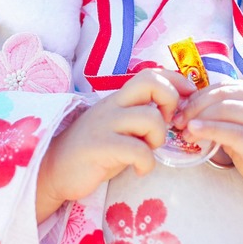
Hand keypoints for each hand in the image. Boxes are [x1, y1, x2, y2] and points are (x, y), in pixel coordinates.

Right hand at [36, 69, 194, 221]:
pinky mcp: (100, 146)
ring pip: (150, 118)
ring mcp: (105, 123)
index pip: (151, 73)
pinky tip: (138, 170)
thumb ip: (139, 117)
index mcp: (118, 98)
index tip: (187, 96)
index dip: (176, 80)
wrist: (55, 168)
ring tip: (147, 152)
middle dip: (170, 100)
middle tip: (166, 123)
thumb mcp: (118, 127)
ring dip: (158, 138)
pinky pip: (138, 150)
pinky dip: (146, 163)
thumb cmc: (93, 149)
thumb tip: (172, 113)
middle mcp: (112, 104)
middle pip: (150, 81)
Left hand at [174, 81, 242, 243]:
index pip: (227, 86)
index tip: (181, 107)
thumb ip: (226, 117)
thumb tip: (188, 108)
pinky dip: (210, 129)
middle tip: (178, 120)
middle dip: (195, 105)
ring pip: (228, 110)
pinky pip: (234, 133)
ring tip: (184, 131)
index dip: (200, 94)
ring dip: (199, 118)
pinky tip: (195, 132)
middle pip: (225, 95)